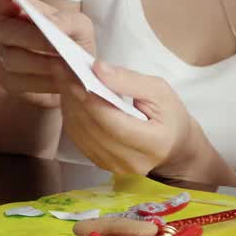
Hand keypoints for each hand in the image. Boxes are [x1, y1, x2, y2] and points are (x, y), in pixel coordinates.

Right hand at [0, 0, 95, 107]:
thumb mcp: (79, 27)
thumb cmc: (74, 43)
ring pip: (12, 59)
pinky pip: (19, 81)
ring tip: (65, 66)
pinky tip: (60, 81)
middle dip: (34, 38)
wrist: (77, 75)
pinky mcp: (8, 81)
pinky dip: (42, 81)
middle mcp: (5, 30)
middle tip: (58, 46)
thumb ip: (67, 20)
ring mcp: (3, 56)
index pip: (1, 0)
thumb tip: (53, 24)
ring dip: (41, 63)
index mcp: (19, 10)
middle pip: (6, 30)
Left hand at [53, 59, 192, 176]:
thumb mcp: (159, 91)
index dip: (89, 97)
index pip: (111, 121)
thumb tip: (97, 68)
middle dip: (73, 96)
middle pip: (91, 127)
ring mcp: (113, 167)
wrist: (174, 146)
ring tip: (63, 79)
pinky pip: (78, 139)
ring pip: (80, 133)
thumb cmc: (170, 116)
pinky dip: (71, 116)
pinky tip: (71, 97)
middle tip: (62, 69)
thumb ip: (129, 80)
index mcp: (152, 143)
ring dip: (68, 104)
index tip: (73, 72)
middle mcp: (130, 161)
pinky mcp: (101, 165)